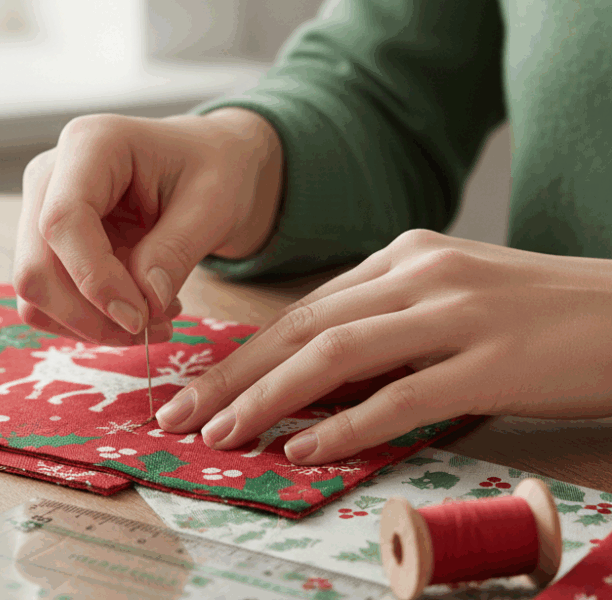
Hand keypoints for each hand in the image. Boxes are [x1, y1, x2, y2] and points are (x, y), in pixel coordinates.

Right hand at [14, 109, 283, 344]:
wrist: (208, 164)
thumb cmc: (215, 170)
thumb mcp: (213, 204)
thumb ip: (176, 251)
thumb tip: (143, 303)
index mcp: (90, 144)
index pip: (63, 221)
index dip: (94, 279)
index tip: (139, 318)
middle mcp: (51, 175)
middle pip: (36, 266)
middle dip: (90, 315)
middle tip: (151, 328)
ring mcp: (41, 210)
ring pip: (36, 291)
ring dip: (91, 323)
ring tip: (155, 317)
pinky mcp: (47, 244)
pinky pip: (47, 300)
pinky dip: (89, 320)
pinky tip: (137, 309)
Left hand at [155, 229, 611, 462]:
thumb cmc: (537, 315)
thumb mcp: (451, 300)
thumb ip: (386, 325)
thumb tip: (312, 379)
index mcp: (405, 256)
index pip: (306, 308)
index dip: (245, 351)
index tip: (199, 386)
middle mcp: (420, 273)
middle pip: (304, 326)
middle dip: (234, 374)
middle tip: (182, 412)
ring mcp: (456, 313)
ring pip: (337, 354)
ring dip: (271, 397)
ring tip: (226, 433)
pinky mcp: (491, 360)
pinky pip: (402, 396)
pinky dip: (347, 424)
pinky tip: (306, 448)